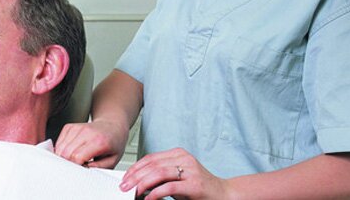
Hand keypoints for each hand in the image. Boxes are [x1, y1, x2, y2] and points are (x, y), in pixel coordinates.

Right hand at [54, 119, 128, 167]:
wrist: (112, 126)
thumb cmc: (113, 143)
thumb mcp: (113, 160)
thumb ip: (99, 167)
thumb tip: (85, 170)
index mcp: (99, 141)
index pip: (77, 157)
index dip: (76, 167)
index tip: (80, 170)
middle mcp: (86, 132)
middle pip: (66, 153)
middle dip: (68, 163)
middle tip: (77, 166)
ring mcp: (76, 128)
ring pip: (60, 148)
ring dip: (64, 157)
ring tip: (75, 159)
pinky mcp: (69, 127)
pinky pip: (58, 142)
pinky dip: (61, 150)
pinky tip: (71, 151)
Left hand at [120, 148, 235, 199]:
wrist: (224, 195)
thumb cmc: (199, 188)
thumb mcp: (177, 178)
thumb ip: (161, 176)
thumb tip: (138, 182)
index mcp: (178, 154)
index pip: (150, 158)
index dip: (135, 168)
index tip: (125, 178)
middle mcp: (184, 159)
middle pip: (152, 165)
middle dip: (135, 176)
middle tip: (124, 187)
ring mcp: (190, 171)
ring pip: (159, 173)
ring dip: (142, 184)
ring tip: (134, 192)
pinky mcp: (194, 184)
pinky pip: (169, 187)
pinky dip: (156, 193)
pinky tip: (149, 199)